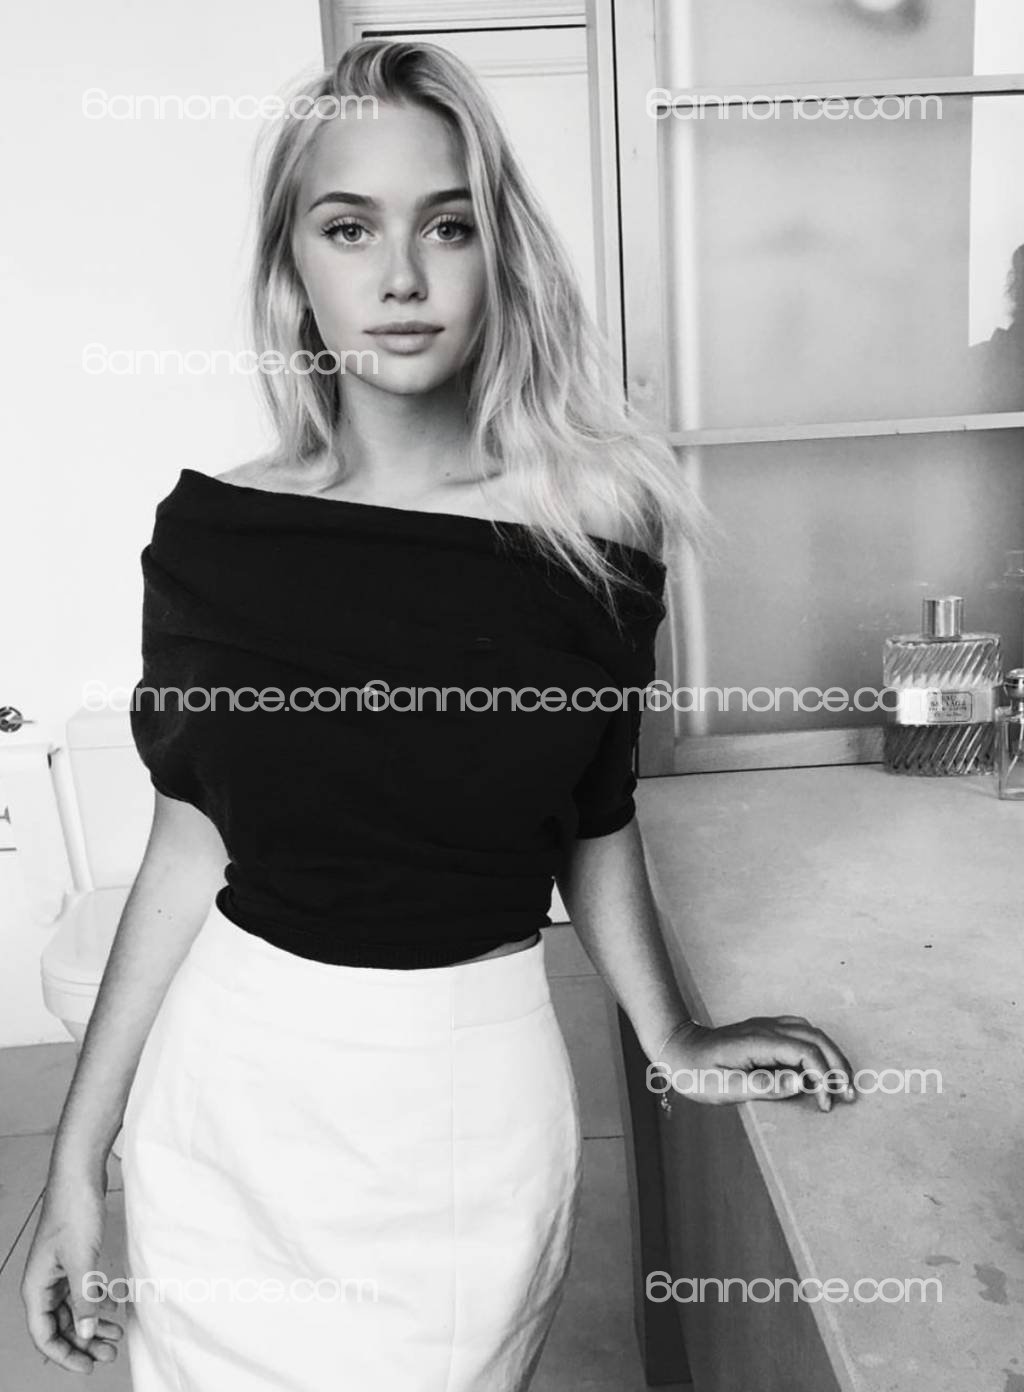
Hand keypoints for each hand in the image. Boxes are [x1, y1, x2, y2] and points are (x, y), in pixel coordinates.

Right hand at [20, 1165, 125, 1372]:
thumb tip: (85, 1335)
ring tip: (115, 1337)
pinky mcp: (73, 1261)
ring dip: (91, 1326)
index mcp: (36, 1287)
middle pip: (59, 1326)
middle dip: (82, 1344)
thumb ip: (84, 1299)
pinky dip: (96, 1305)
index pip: (44, 1335)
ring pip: (72, 1311)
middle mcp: (43, 1283)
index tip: (88, 1367)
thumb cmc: (74, 1212)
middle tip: (109, 1353)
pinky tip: (113, 1312)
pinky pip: (81, 1293)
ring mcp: (58, 1272)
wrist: (80, 1176)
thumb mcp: (82, 1260)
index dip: (64, 1355)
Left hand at [653, 1014, 856, 1110]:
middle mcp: (766, 1028)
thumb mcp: (723, 1088)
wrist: (676, 1048)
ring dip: (831, 1055)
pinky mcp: (765, 1030)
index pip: (805, 1052)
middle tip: (849, 1095)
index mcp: (758, 1042)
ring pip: (812, 1033)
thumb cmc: (695, 1072)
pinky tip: (820, 1067)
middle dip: (838, 1065)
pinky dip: (818, 1048)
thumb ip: (762, 1086)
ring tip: (842, 1084)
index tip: (824, 1103)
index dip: (823, 1077)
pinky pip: (801, 1032)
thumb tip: (799, 1081)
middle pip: (816, 1038)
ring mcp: (766, 1026)